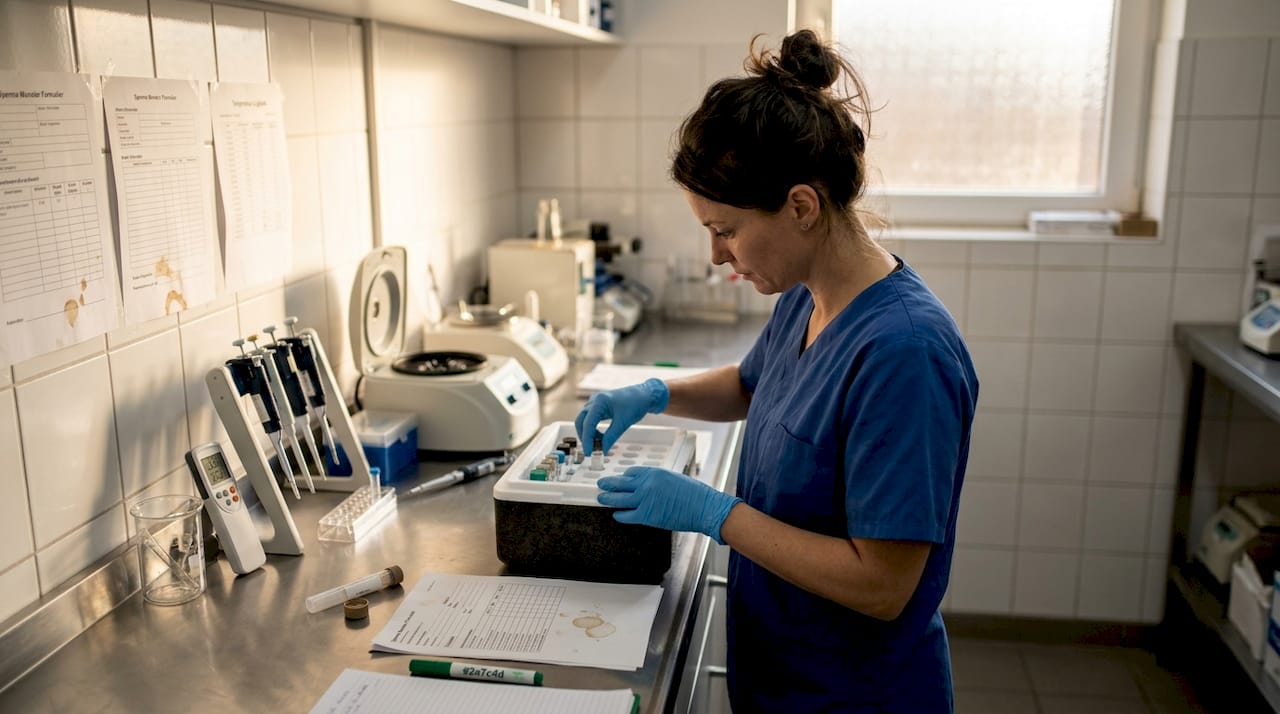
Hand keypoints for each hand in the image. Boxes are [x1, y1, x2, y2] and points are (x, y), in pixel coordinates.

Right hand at [575, 378, 668, 454]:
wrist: (645, 395)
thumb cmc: (636, 405)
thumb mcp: (623, 423)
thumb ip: (611, 437)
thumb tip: (602, 451)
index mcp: (599, 401)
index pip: (587, 423)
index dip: (587, 440)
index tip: (588, 453)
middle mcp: (595, 400)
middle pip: (581, 421)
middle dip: (585, 436)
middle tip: (591, 450)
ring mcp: (596, 402)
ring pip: (585, 420)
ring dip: (589, 433)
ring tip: (599, 445)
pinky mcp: (600, 406)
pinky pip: (591, 419)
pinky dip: (594, 429)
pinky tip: (601, 438)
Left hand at [596, 466, 741, 543]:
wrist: (704, 507)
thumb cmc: (694, 494)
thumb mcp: (674, 479)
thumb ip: (658, 481)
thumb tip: (648, 487)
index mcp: (654, 473)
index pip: (632, 472)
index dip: (623, 476)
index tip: (620, 478)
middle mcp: (646, 484)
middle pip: (620, 483)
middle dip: (609, 484)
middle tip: (601, 484)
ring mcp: (645, 500)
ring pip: (619, 499)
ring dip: (608, 498)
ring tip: (601, 498)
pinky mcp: (646, 515)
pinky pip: (626, 515)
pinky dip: (619, 515)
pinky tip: (616, 514)